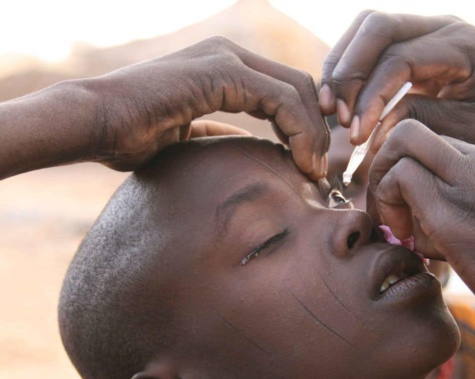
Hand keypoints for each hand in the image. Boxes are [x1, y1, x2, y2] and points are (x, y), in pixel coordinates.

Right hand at [87, 36, 328, 176]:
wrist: (94, 124)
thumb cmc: (131, 135)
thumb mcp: (189, 135)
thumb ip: (218, 132)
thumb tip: (245, 146)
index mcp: (225, 67)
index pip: (287, 90)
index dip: (307, 125)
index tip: (312, 162)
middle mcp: (230, 54)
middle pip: (301, 87)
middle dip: (319, 128)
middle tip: (323, 168)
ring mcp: (227, 58)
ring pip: (299, 90)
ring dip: (315, 133)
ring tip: (315, 170)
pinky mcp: (222, 71)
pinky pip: (282, 99)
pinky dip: (300, 130)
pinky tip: (301, 161)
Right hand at [319, 11, 474, 158]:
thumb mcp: (464, 132)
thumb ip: (415, 119)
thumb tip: (365, 124)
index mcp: (463, 44)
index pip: (398, 58)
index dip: (369, 96)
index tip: (355, 134)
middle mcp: (446, 26)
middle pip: (375, 26)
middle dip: (347, 69)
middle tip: (334, 113)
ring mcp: (432, 32)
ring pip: (369, 29)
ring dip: (344, 65)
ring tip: (332, 108)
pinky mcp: (421, 48)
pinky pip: (377, 46)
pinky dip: (355, 70)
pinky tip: (345, 101)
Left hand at [366, 120, 474, 357]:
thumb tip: (429, 224)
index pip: (443, 148)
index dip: (419, 176)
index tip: (414, 212)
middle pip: (417, 134)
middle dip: (388, 165)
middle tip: (390, 211)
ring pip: (402, 143)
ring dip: (385, 185)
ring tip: (401, 232)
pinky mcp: (455, 215)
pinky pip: (402, 181)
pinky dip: (389, 205)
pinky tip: (411, 246)